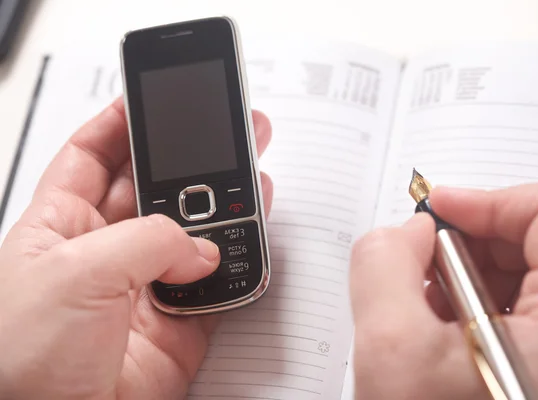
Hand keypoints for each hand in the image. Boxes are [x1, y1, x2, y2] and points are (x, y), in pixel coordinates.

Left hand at [0, 97, 272, 399]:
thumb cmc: (20, 362)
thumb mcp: (74, 272)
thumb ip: (147, 241)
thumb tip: (200, 245)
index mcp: (60, 225)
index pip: (90, 156)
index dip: (120, 124)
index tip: (152, 99)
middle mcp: (104, 252)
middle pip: (152, 189)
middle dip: (187, 160)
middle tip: (224, 132)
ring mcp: (142, 287)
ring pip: (191, 234)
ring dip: (222, 207)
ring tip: (251, 175)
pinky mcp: (176, 325)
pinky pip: (216, 285)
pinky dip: (238, 264)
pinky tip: (252, 236)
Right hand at [349, 180, 537, 398]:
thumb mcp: (390, 351)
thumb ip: (384, 263)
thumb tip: (408, 233)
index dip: (487, 199)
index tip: (434, 214)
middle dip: (467, 242)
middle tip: (418, 264)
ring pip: (525, 275)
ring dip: (465, 275)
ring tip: (423, 307)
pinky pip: (518, 311)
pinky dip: (472, 305)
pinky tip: (438, 333)